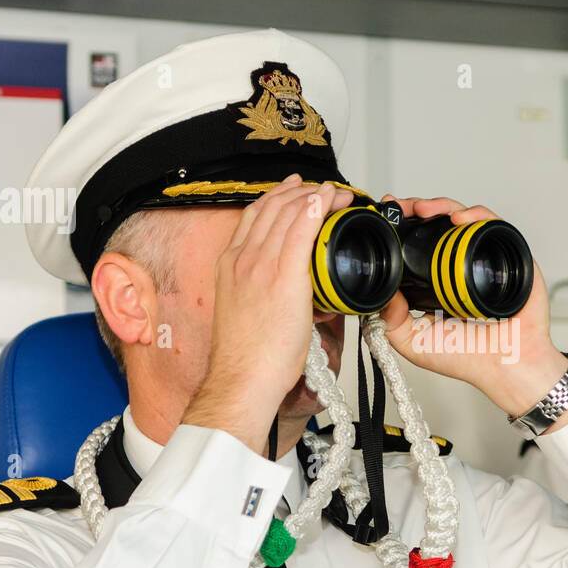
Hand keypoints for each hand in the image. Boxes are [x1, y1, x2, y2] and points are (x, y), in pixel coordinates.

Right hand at [182, 174, 352, 449]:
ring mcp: (260, 265)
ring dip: (314, 195)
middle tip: (323, 189)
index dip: (280, 198)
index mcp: (231, 266)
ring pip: (288, 212)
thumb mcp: (250, 313)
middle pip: (271, 208)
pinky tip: (331, 198)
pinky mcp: (282, 276)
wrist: (241, 379)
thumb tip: (304, 296)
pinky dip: (317, 206)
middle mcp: (242, 259)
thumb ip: (272, 295)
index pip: (256, 217)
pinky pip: (301, 228)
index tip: (299, 193)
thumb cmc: (247, 358)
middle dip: (301, 191)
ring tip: (336, 193)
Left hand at [377, 195, 567, 423]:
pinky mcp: (512, 256)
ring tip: (422, 209)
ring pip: (464, 218)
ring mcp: (488, 258)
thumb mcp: (414, 342)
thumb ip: (389, 321)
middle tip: (399, 207)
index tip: (385, 218)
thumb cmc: (470, 358)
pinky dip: (477, 216)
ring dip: (441, 206)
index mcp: (439, 281)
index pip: (420, 243)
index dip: (403, 227)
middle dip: (416, 209)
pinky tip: (458, 219)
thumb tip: (378, 290)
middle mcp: (462, 266)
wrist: (508, 368)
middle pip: (440, 223)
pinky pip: (494, 226)